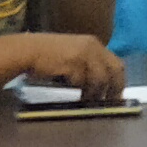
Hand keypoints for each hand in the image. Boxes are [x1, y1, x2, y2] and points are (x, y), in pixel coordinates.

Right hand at [13, 35, 128, 98]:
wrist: (27, 51)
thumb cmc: (48, 56)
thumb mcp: (74, 55)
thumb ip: (89, 64)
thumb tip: (103, 86)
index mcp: (94, 43)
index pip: (116, 63)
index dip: (119, 81)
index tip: (117, 96)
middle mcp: (92, 46)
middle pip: (114, 70)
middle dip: (113, 88)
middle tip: (110, 103)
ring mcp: (83, 54)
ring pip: (99, 78)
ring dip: (94, 92)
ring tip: (87, 101)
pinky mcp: (73, 62)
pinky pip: (82, 82)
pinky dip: (79, 90)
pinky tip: (74, 93)